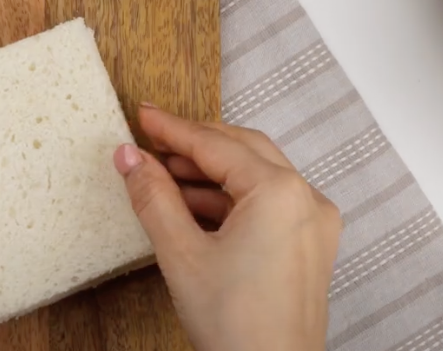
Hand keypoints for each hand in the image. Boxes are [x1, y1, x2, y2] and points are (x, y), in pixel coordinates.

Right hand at [113, 105, 341, 350]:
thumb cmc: (237, 327)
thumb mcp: (181, 254)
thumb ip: (153, 197)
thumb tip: (130, 158)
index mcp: (280, 193)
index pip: (216, 144)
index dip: (173, 129)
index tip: (143, 115)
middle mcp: (306, 200)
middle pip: (242, 150)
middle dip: (193, 145)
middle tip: (151, 140)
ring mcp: (312, 225)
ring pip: (255, 177)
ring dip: (209, 175)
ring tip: (162, 179)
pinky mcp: (308, 248)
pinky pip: (267, 206)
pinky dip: (230, 201)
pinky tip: (193, 210)